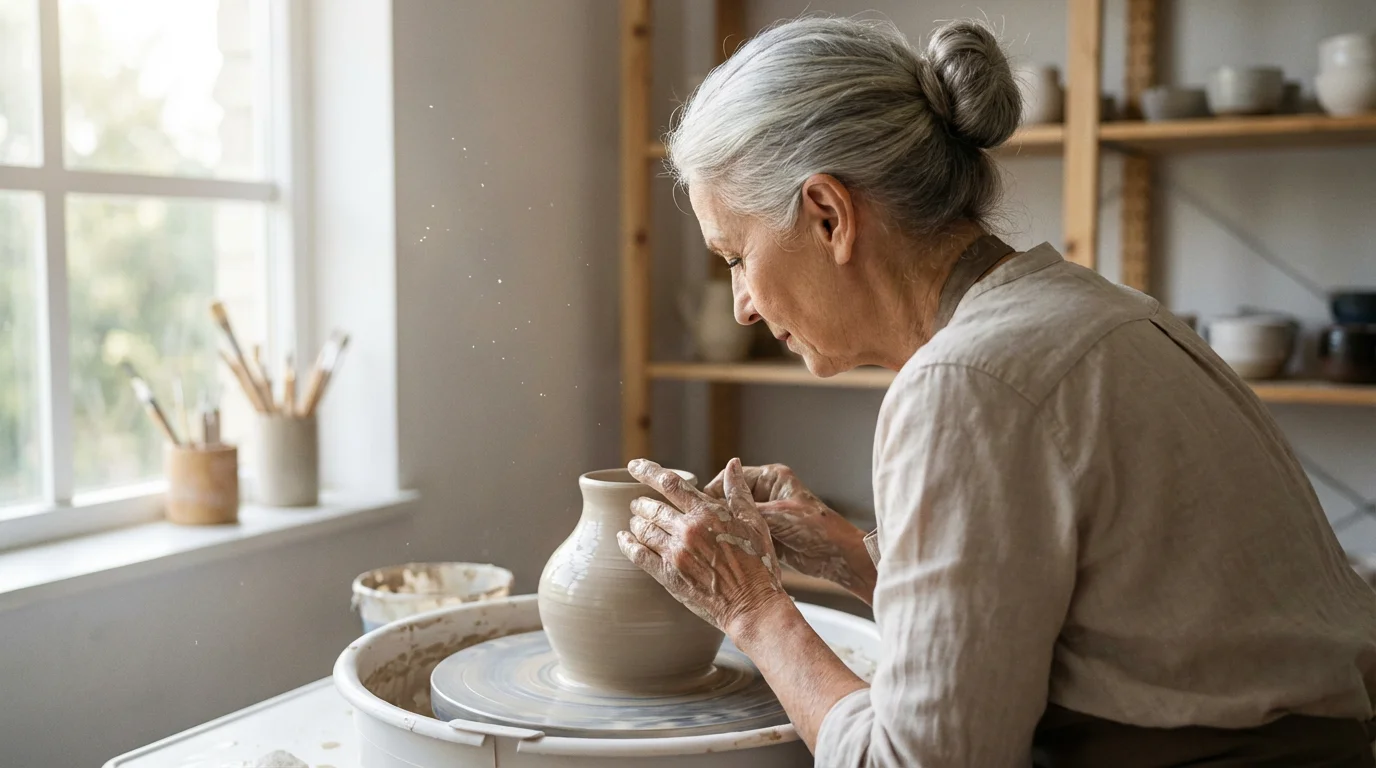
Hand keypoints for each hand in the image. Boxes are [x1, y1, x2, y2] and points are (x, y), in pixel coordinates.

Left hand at [617, 458, 788, 638]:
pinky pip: (639, 555)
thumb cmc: (758, 564)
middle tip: (637, 503)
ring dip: (635, 522)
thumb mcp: (754, 522)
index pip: (670, 483)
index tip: (633, 466)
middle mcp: (688, 530)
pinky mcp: (668, 576)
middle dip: (641, 503)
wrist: (752, 605)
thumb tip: (732, 464)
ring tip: (634, 521)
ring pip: (643, 529)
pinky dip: (627, 544)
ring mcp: (676, 554)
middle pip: (652, 507)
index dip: (648, 471)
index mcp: (708, 513)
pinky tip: (624, 539)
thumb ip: (738, 492)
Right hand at [705, 463, 874, 599]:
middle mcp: (766, 493)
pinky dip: (733, 540)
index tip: (699, 508)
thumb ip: (747, 511)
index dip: (714, 493)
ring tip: (707, 540)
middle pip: (729, 499)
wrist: (838, 555)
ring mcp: (766, 514)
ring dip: (724, 528)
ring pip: (734, 518)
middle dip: (716, 512)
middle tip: (700, 527)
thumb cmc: (817, 528)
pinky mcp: (766, 533)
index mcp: (770, 478)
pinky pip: (742, 533)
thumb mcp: (778, 516)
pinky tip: (720, 549)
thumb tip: (716, 508)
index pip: (731, 479)